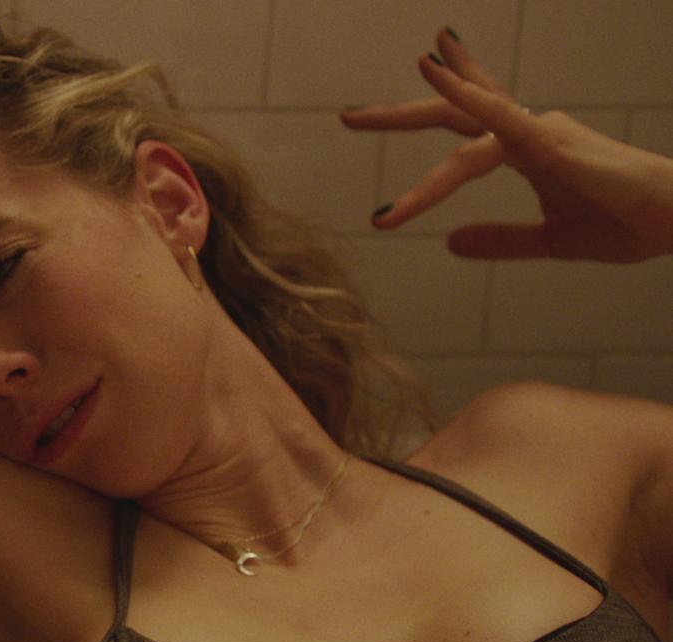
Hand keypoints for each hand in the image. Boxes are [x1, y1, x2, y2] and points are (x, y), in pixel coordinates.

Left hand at [340, 28, 672, 261]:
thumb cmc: (626, 224)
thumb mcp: (549, 240)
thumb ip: (501, 239)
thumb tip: (450, 244)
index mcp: (529, 147)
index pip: (475, 115)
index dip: (451, 91)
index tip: (425, 63)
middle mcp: (529, 129)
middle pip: (453, 113)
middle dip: (400, 114)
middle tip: (348, 117)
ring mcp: (538, 131)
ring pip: (459, 124)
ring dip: (403, 120)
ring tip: (354, 118)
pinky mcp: (549, 144)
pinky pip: (495, 118)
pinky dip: (463, 95)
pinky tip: (430, 72)